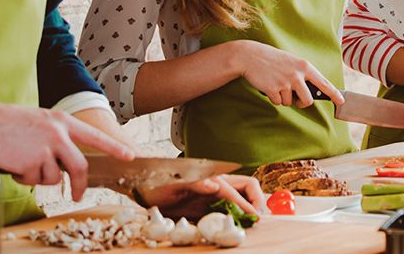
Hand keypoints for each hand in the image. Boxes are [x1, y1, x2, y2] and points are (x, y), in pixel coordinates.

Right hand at [0, 103, 134, 200]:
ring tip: (23, 161)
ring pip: (53, 177)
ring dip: (38, 177)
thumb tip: (68, 161)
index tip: (129, 155)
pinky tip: (14, 163)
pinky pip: (33, 180)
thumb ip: (58, 137)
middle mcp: (58, 133)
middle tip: (79, 196)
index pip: (94, 136)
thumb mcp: (40, 123)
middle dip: (81, 185)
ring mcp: (45, 148)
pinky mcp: (31, 162)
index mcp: (62, 121)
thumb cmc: (9, 124)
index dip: (113, 147)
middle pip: (80, 166)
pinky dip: (23, 178)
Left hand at [140, 175, 265, 220]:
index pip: (237, 191)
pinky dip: (238, 216)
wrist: (143, 186)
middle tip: (260, 218)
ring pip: (241, 198)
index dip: (247, 204)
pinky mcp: (207, 204)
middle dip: (257, 201)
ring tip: (254, 222)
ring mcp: (213, 194)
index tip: (256, 216)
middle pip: (247, 188)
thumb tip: (215, 186)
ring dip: (250, 208)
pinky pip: (229, 209)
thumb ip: (195, 183)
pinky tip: (239, 224)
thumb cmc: (157, 182)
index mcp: (212, 178)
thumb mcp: (173, 182)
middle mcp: (217, 185)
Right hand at [234, 40, 342, 107]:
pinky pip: (277, 102)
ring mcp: (285, 82)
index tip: (341, 101)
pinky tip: (269, 86)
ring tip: (277, 84)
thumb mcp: (292, 62)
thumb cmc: (273, 59)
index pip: (324, 83)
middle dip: (301, 103)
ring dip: (283, 98)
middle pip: (307, 100)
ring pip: (290, 102)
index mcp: (305, 66)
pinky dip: (273, 98)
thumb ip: (302, 74)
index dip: (334, 94)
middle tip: (295, 99)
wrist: (251, 56)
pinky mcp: (273, 89)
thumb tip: (310, 92)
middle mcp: (297, 75)